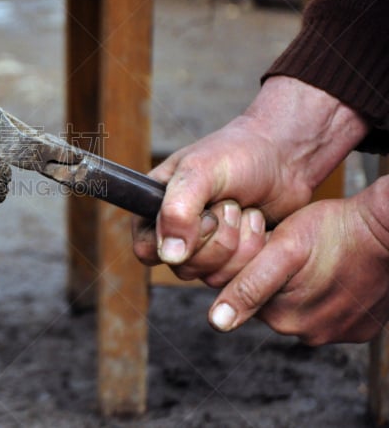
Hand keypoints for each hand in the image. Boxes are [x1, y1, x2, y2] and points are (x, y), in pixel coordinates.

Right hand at [132, 76, 366, 279]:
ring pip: (212, 277)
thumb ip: (177, 210)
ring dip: (239, 243)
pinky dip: (255, 251)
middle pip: (183, 269)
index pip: (147, 250)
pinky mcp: (234, 262)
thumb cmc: (237, 154)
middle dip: (217, 238)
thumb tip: (169, 256)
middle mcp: (176, 234)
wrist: (284, 157)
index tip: (205, 215)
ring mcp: (206, 251)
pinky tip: (260, 225)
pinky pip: (238, 278)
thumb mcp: (200, 172)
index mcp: (155, 210)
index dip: (177, 240)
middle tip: (231, 204)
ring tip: (247, 211)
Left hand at [208, 176, 388, 344]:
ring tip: (318, 257)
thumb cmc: (336, 230)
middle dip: (275, 276)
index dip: (250, 266)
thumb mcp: (284, 249)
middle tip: (296, 248)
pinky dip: (328, 293)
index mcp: (283, 317)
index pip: (246, 294)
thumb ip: (248, 286)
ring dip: (301, 284)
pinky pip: (329, 311)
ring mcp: (338, 334)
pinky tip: (336, 271)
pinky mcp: (360, 329)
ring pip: (299, 305)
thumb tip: (217, 323)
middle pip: (272, 302)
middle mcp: (310, 335)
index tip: (269, 244)